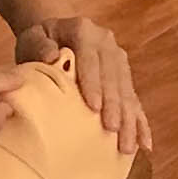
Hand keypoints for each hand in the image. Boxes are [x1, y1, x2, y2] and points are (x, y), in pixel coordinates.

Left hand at [14, 16, 149, 160]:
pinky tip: (145, 144)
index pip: (90, 59)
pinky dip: (140, 123)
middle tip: (113, 130)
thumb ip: (39, 46)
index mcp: (84, 32)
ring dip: (129, 120)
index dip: (93, 83)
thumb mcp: (32, 38)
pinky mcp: (124, 78)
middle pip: (113, 78)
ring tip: (127, 146)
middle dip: (115, 106)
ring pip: (127, 92)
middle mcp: (107, 44)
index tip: (94, 108)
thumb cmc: (39, 42)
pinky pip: (134, 101)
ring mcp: (119, 60)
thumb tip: (51, 56)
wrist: (54, 36)